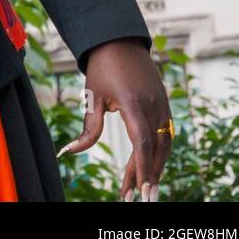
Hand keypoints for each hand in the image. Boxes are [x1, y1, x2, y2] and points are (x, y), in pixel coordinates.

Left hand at [58, 37, 172, 200]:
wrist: (118, 40)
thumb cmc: (102, 68)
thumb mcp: (92, 97)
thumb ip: (88, 129)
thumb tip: (70, 152)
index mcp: (134, 104)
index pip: (143, 144)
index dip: (142, 169)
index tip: (139, 190)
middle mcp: (154, 106)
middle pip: (156, 149)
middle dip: (149, 175)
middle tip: (139, 197)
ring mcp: (163, 105)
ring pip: (165, 143)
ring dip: (156, 166)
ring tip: (144, 186)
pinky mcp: (165, 103)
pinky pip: (167, 133)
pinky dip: (160, 152)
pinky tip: (151, 164)